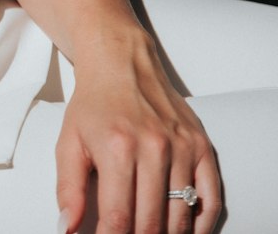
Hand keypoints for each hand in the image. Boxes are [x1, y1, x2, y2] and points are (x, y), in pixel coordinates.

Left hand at [55, 28, 220, 233]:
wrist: (122, 61)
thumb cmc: (94, 105)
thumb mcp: (69, 143)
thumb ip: (68, 189)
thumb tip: (68, 229)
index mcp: (118, 148)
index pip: (119, 218)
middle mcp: (154, 147)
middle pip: (151, 223)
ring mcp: (182, 146)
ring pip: (180, 217)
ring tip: (149, 232)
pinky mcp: (201, 145)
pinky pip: (210, 199)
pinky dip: (200, 225)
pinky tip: (185, 231)